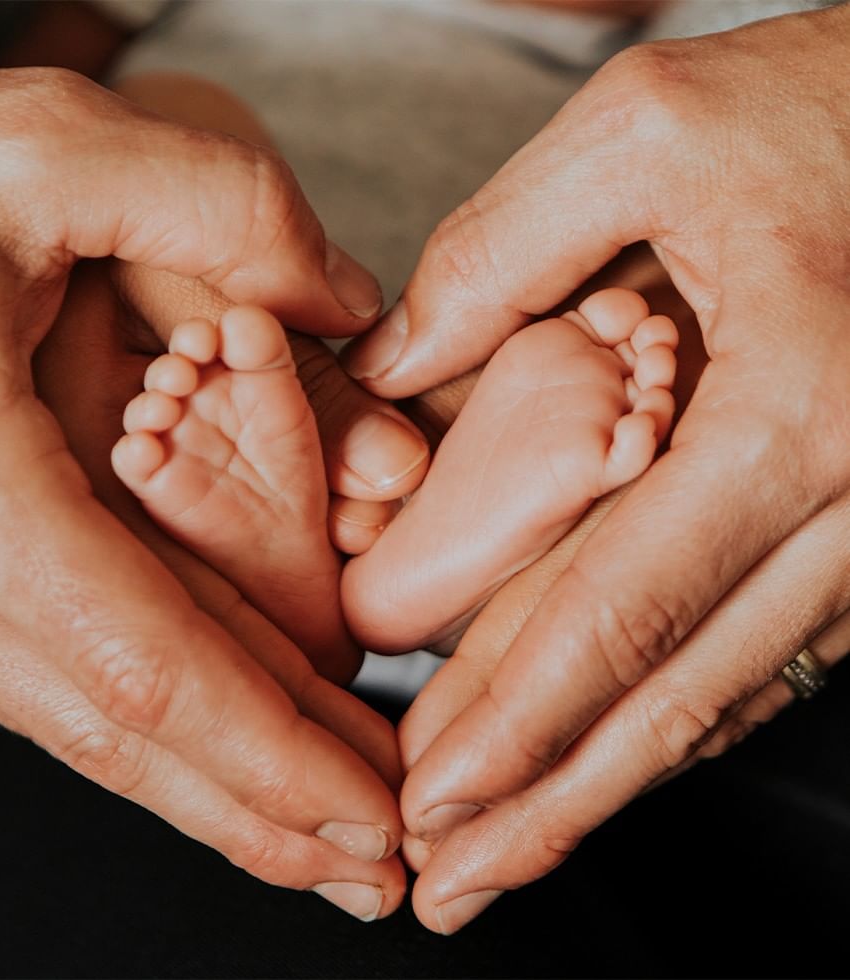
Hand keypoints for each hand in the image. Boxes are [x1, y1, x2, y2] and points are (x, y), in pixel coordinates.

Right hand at [0, 49, 404, 919]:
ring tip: (330, 828)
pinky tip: (233, 733)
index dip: (269, 756)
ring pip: (92, 719)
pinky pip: (65, 667)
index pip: (145, 667)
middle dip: (263, 810)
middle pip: (123, 733)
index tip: (368, 814)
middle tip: (376, 864)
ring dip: (221, 783)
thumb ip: (223, 210)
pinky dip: (166, 717)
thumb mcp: (47, 146)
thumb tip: (342, 300)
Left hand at [342, 8, 849, 929]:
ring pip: (724, 696)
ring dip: (609, 786)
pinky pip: (769, 651)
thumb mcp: (650, 134)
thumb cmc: (841, 107)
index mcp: (795, 413)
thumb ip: (501, 253)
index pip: (618, 610)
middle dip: (549, 802)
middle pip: (670, 693)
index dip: (515, 719)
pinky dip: (676, 718)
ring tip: (510, 856)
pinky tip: (610, 760)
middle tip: (450, 885)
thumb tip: (394, 366)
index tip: (427, 798)